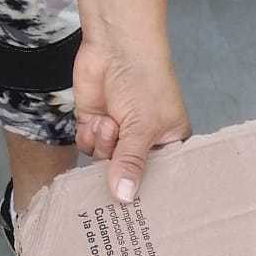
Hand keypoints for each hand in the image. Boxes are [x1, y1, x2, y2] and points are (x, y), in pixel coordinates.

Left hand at [72, 36, 190, 202]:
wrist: (116, 45)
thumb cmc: (144, 81)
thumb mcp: (143, 127)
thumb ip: (131, 162)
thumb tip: (124, 198)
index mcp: (167, 142)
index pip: (158, 177)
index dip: (147, 190)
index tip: (139, 209)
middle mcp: (142, 141)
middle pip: (126, 173)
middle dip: (118, 169)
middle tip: (114, 177)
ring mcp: (117, 133)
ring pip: (103, 161)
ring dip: (104, 143)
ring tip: (111, 122)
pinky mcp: (95, 124)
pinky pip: (88, 146)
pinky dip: (90, 135)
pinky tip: (98, 119)